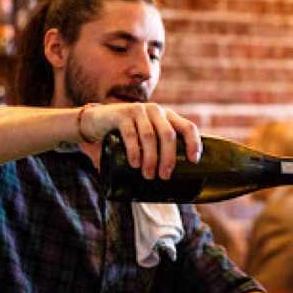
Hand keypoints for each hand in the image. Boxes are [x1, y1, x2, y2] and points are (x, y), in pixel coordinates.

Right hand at [79, 102, 201, 179]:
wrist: (98, 120)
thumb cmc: (129, 133)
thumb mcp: (148, 136)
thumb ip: (159, 148)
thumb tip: (173, 181)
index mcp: (168, 117)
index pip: (187, 127)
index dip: (193, 143)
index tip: (193, 161)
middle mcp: (156, 111)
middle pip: (168, 134)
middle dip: (168, 157)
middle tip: (164, 176)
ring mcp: (139, 111)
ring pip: (149, 136)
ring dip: (150, 158)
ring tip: (148, 175)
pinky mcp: (122, 115)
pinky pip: (130, 133)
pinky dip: (134, 150)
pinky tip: (135, 163)